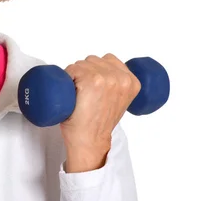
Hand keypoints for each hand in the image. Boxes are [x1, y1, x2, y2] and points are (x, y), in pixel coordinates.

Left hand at [61, 53, 139, 172]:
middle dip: (85, 72)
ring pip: (81, 64)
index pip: (108, 60)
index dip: (96, 71)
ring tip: (79, 95)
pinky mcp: (90, 80)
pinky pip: (72, 69)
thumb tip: (105, 72)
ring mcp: (106, 78)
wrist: (90, 140)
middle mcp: (121, 78)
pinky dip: (67, 78)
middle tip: (85, 94)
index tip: (95, 88)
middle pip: (92, 60)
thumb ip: (118, 84)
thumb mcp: (118, 100)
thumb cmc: (99, 122)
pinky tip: (72, 93)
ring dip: (75, 75)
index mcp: (132, 81)